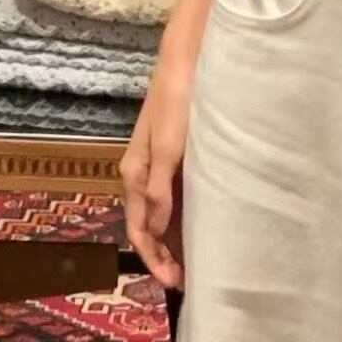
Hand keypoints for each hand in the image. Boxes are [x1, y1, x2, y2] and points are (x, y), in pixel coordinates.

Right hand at [119, 53, 192, 291]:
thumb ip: (161, 188)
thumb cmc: (179, 99)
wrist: (190, 58)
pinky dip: (187, 215)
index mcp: (136, 173)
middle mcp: (145, 173)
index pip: (140, 229)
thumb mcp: (170, 145)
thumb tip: (155, 231)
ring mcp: (162, 163)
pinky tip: (206, 224)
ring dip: (177, 238)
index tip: (175, 282)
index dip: (155, 259)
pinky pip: (178, 195)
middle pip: (150, 226)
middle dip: (165, 255)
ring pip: (165, 212)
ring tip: (199, 261)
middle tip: (190, 281)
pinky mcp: (179, 154)